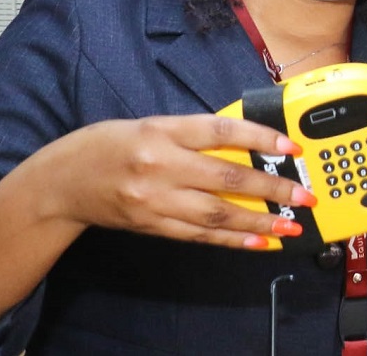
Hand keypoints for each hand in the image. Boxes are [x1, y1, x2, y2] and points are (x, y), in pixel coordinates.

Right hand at [15, 114, 315, 249]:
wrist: (61, 183)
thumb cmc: (108, 146)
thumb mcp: (151, 126)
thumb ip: (194, 135)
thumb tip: (247, 144)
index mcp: (161, 130)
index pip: (221, 131)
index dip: (261, 137)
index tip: (292, 147)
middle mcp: (159, 164)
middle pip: (227, 178)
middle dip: (273, 188)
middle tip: (304, 196)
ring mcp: (155, 199)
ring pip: (217, 213)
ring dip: (260, 222)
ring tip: (290, 226)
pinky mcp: (152, 225)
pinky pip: (199, 236)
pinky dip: (232, 240)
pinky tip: (258, 241)